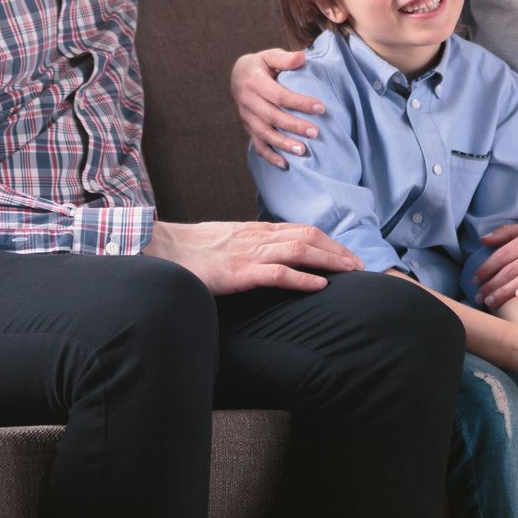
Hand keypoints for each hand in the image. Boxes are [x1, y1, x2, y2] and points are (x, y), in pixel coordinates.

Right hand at [143, 219, 359, 293]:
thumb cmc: (187, 250)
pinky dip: (302, 279)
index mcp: (253, 231)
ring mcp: (247, 253)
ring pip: (299, 250)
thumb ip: (244, 247)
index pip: (299, 230)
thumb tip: (262, 258)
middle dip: (337, 249)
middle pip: (307, 236)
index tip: (345, 253)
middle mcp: (255, 237)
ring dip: (330, 260)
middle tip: (359, 264)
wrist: (157, 248)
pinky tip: (320, 286)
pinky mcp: (238, 272)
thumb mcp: (222, 243)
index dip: (327, 241)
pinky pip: (277, 273)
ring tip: (351, 272)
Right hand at [232, 48, 325, 168]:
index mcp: (255, 82)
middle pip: (273, 117)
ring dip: (284, 144)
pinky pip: (257, 145)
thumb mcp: (269, 55)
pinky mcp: (248, 128)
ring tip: (303, 151)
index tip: (321, 108)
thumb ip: (285, 58)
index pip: (280, 96)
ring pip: (265, 133)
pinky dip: (270, 156)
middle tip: (316, 133)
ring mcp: (247, 117)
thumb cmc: (261, 65)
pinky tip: (285, 164)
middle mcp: (248, 101)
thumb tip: (302, 57)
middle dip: (295, 126)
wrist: (237, 75)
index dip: (300, 103)